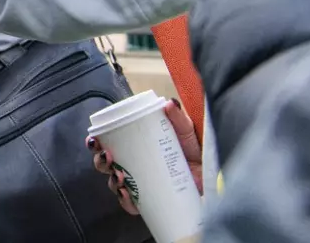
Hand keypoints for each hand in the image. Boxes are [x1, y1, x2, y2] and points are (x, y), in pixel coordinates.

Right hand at [88, 99, 201, 214]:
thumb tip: (169, 103)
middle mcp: (133, 166)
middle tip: (108, 157)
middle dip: (100, 161)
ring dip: (112, 180)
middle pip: (105, 164)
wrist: (215, 179)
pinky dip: (126, 202)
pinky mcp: (150, 201)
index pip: (108, 143)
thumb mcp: (187, 133)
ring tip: (120, 177)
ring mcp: (140, 185)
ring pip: (114, 184)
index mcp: (135, 147)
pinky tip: (128, 195)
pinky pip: (132, 205)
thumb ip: (179, 118)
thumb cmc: (196, 154)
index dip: (95, 142)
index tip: (94, 140)